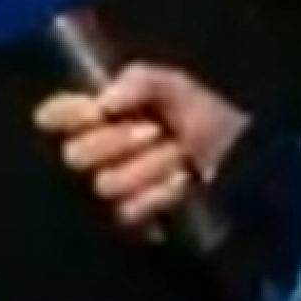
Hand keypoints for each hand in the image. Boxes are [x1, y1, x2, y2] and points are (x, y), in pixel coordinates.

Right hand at [34, 63, 249, 232]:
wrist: (242, 165)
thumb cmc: (207, 120)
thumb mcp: (178, 86)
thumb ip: (138, 80)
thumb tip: (103, 102)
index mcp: (103, 113)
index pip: (57, 114)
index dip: (67, 114)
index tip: (94, 112)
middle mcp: (99, 151)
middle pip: (75, 154)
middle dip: (119, 142)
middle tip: (155, 132)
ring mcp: (114, 188)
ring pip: (105, 184)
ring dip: (151, 167)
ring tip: (180, 159)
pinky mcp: (131, 220)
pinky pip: (127, 211)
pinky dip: (162, 193)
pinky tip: (182, 183)